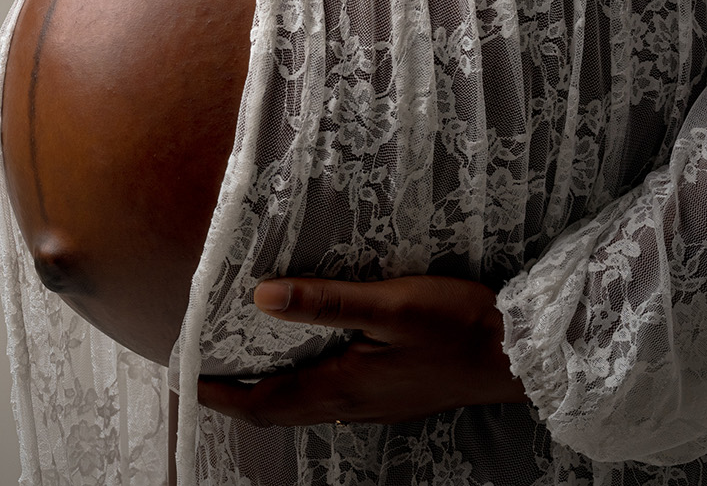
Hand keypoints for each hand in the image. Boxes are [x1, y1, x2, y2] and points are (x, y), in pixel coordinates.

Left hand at [197, 275, 529, 426]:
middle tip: (204, 373)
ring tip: (243, 364)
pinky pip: (331, 397)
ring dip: (269, 391)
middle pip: (278, 409)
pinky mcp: (393, 394)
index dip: (220, 394)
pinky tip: (307, 360)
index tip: (185, 380)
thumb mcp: (391, 303)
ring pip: (305, 405)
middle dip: (237, 395)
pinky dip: (302, 384)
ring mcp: (374, 403)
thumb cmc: (459, 323)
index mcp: (342, 386)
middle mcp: (352, 404)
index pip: (264, 402)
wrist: (521, 355)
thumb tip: (261, 297)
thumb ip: (326, 300)